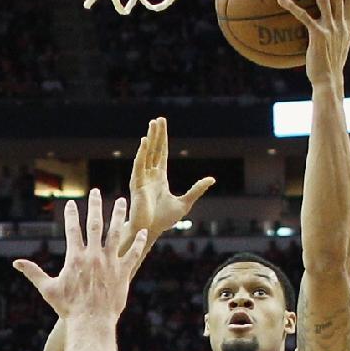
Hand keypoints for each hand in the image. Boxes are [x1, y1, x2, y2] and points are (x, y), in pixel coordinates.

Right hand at [12, 191, 153, 326]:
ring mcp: (110, 262)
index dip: (71, 214)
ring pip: (116, 233)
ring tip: (121, 201)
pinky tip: (142, 231)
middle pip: (95, 224)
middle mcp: (94, 256)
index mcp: (75, 257)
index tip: (71, 204)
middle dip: (95, 205)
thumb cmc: (68, 308)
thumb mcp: (48, 289)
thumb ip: (33, 272)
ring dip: (118, 215)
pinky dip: (138, 242)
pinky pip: (133, 253)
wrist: (91, 322)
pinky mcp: (123, 272)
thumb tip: (16, 263)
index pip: (72, 229)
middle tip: (96, 191)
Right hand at [123, 117, 213, 248]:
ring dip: (150, 138)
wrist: (150, 231)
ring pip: (147, 154)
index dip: (163, 140)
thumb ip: (197, 189)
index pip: (162, 154)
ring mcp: (142, 178)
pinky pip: (139, 165)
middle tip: (158, 119)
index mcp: (160, 178)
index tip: (162, 126)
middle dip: (156, 134)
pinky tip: (145, 141)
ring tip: (152, 124)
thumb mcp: (185, 202)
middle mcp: (150, 175)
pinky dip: (142, 153)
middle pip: (154, 150)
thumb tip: (212, 178)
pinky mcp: (136, 184)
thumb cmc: (164, 220)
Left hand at [276, 0, 349, 87]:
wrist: (329, 81)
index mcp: (348, 27)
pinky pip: (303, 15)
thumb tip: (324, 27)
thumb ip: (334, 34)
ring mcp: (331, 28)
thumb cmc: (330, 67)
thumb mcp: (337, 48)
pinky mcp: (318, 35)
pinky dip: (291, 5)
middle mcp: (341, 24)